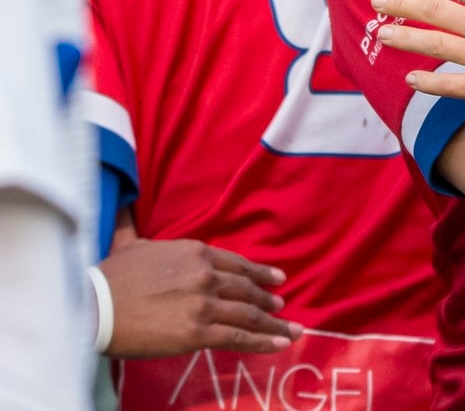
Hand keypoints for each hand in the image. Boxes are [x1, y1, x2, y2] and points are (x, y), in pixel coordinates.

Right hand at [100, 238, 299, 358]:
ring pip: (249, 313)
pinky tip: (279, 343)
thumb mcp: (130, 245)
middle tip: (280, 303)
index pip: (236, 264)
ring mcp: (204, 304)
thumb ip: (137, 227)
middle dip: (267, 297)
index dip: (259, 272)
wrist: (91, 307)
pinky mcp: (197, 332)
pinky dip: (263, 341)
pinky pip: (238, 337)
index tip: (276, 277)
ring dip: (274, 322)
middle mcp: (207, 275)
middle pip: (246, 288)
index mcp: (196, 252)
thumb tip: (127, 204)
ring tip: (290, 328)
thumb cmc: (108, 278)